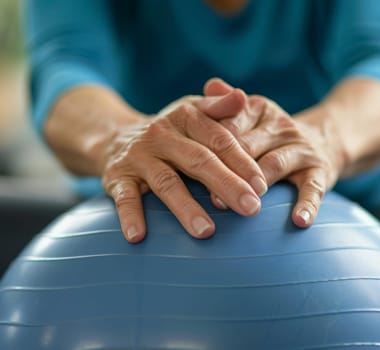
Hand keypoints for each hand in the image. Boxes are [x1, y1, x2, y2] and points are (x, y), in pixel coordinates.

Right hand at [102, 91, 267, 242]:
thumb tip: (243, 96)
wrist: (116, 137)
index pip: (219, 139)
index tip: (262, 186)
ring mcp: (138, 156)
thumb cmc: (171, 131)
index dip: (242, 162)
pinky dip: (130, 216)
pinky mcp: (117, 176)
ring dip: (186, 208)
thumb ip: (220, 108)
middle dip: (227, 185)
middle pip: (198, 161)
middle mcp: (161, 134)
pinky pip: (124, 197)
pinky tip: (139, 236)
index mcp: (185, 117)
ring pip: (166, 183)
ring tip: (207, 232)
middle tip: (251, 209)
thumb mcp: (193, 112)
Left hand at [203, 78, 345, 226]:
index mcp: (258, 109)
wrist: (324, 139)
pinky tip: (298, 221)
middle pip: (249, 146)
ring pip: (276, 165)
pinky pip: (313, 188)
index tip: (191, 164)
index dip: (210, 145)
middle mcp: (281, 125)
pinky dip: (307, 205)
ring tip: (245, 208)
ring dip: (258, 186)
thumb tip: (210, 84)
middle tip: (211, 195)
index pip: (230, 124)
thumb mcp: (250, 114)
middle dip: (229, 170)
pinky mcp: (320, 170)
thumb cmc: (269, 133)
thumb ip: (226, 104)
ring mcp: (302, 148)